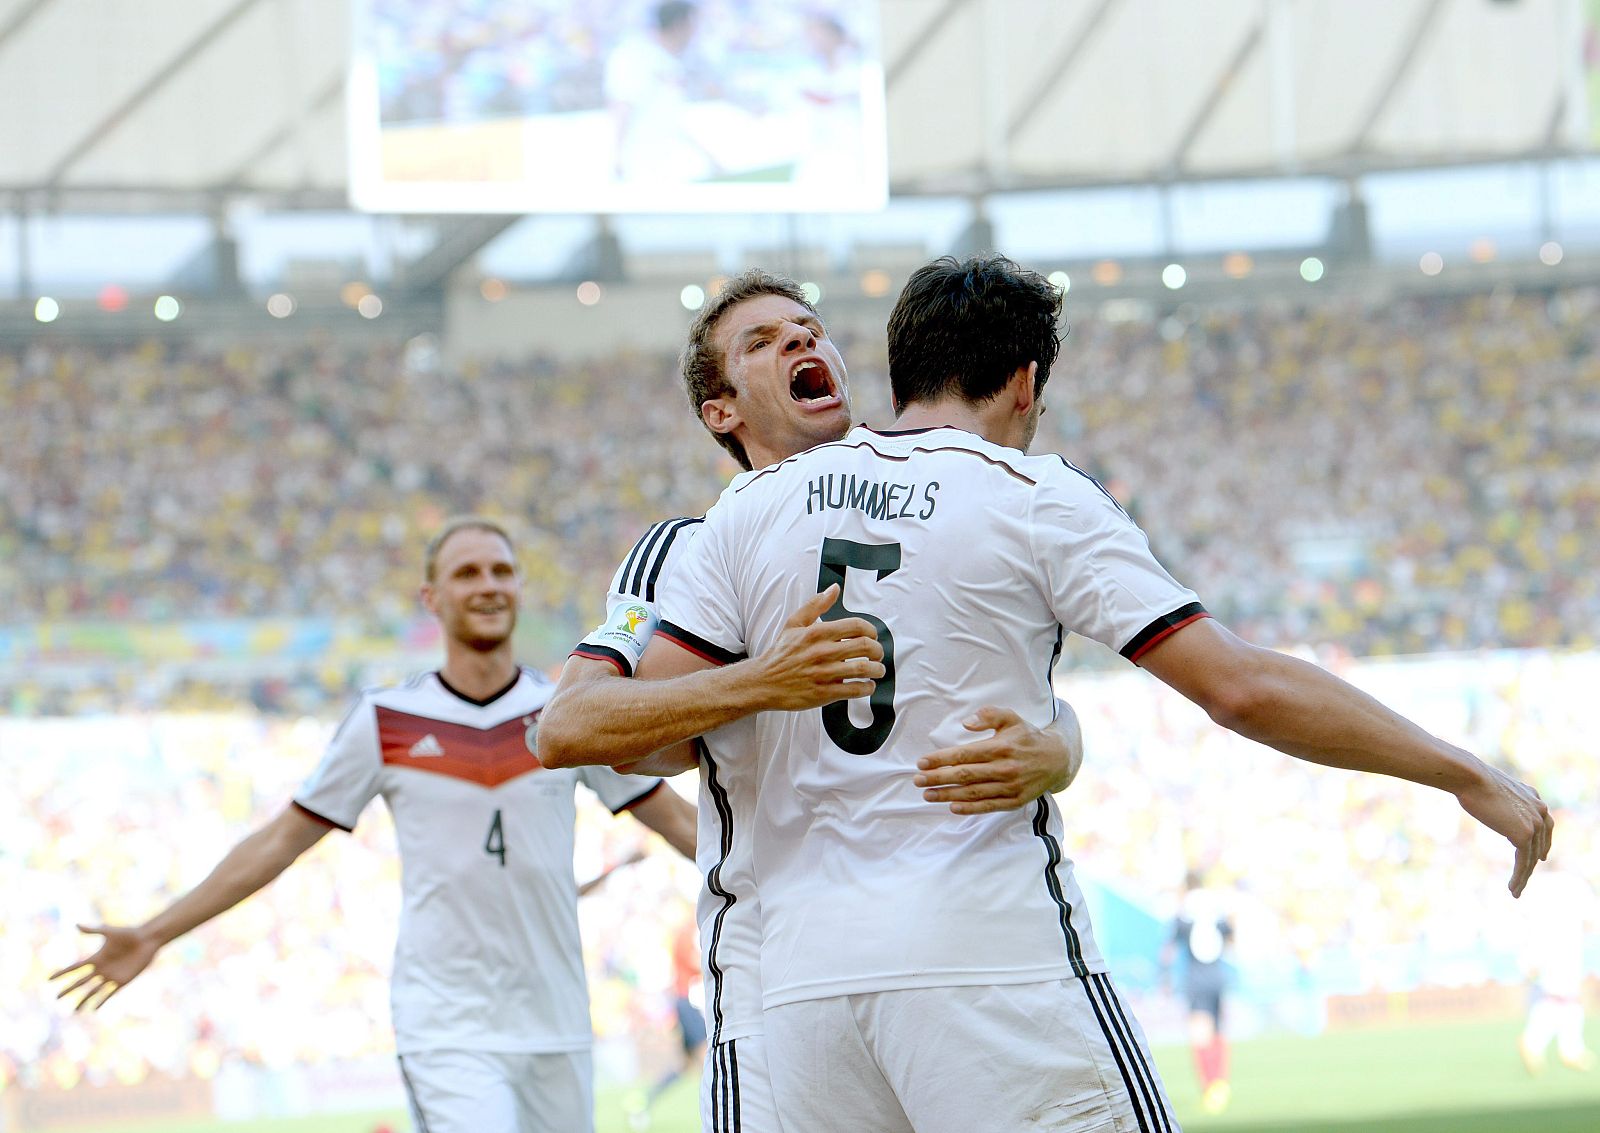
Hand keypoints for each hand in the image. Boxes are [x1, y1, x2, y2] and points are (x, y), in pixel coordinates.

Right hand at [49, 923, 159, 1011]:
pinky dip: (101, 1001)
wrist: (147, 940)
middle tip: (56, 998)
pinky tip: (94, 1009)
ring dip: (83, 1000)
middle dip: (68, 990)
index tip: (49, 979)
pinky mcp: (121, 981)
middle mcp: (101, 969)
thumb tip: (76, 924)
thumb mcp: (110, 932)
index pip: (75, 968)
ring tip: (74, 1010)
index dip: (63, 973)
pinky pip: (109, 994)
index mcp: (96, 958)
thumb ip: (94, 930)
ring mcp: (110, 976)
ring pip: (92, 991)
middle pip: (80, 982)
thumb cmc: (129, 934)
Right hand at [747, 585, 882, 710]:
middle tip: (878, 654)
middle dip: (878, 650)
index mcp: (817, 633)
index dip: (871, 631)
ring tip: (878, 670)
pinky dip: (867, 688)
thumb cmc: (780, 654)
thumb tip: (834, 589)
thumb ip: (815, 605)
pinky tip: (868, 686)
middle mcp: (822, 652)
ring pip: (862, 669)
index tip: (872, 636)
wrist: (763, 682)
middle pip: (864, 646)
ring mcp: (823, 673)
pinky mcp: (823, 693)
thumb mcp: (794, 624)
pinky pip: (854, 690)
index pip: (856, 626)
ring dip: (877, 670)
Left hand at [914, 706, 1073, 815]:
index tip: (922, 763)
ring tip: (928, 795)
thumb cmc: (1027, 737)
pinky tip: (953, 807)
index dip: (941, 759)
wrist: (1057, 759)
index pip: (965, 754)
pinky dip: (970, 808)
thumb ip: (989, 715)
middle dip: (938, 778)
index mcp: (1001, 747)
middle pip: (965, 775)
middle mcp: (1005, 768)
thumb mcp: (1011, 718)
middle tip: (918, 780)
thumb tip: (966, 723)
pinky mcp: (1015, 801)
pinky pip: (989, 806)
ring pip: (974, 792)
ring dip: (948, 795)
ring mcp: (1010, 787)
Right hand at [1454, 763, 1552, 896]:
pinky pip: (1524, 862)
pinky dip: (1519, 877)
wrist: (1471, 777)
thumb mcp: (1491, 788)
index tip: (1541, 856)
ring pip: (1532, 857)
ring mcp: (1534, 823)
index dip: (1543, 843)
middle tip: (1525, 878)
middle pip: (1540, 844)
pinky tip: (1512, 887)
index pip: (1545, 825)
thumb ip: (1499, 798)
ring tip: (1515, 890)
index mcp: (1533, 797)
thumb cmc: (1471, 779)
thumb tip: (1486, 796)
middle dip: (1532, 863)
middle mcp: (1539, 810)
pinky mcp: (1524, 835)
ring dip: (1524, 876)